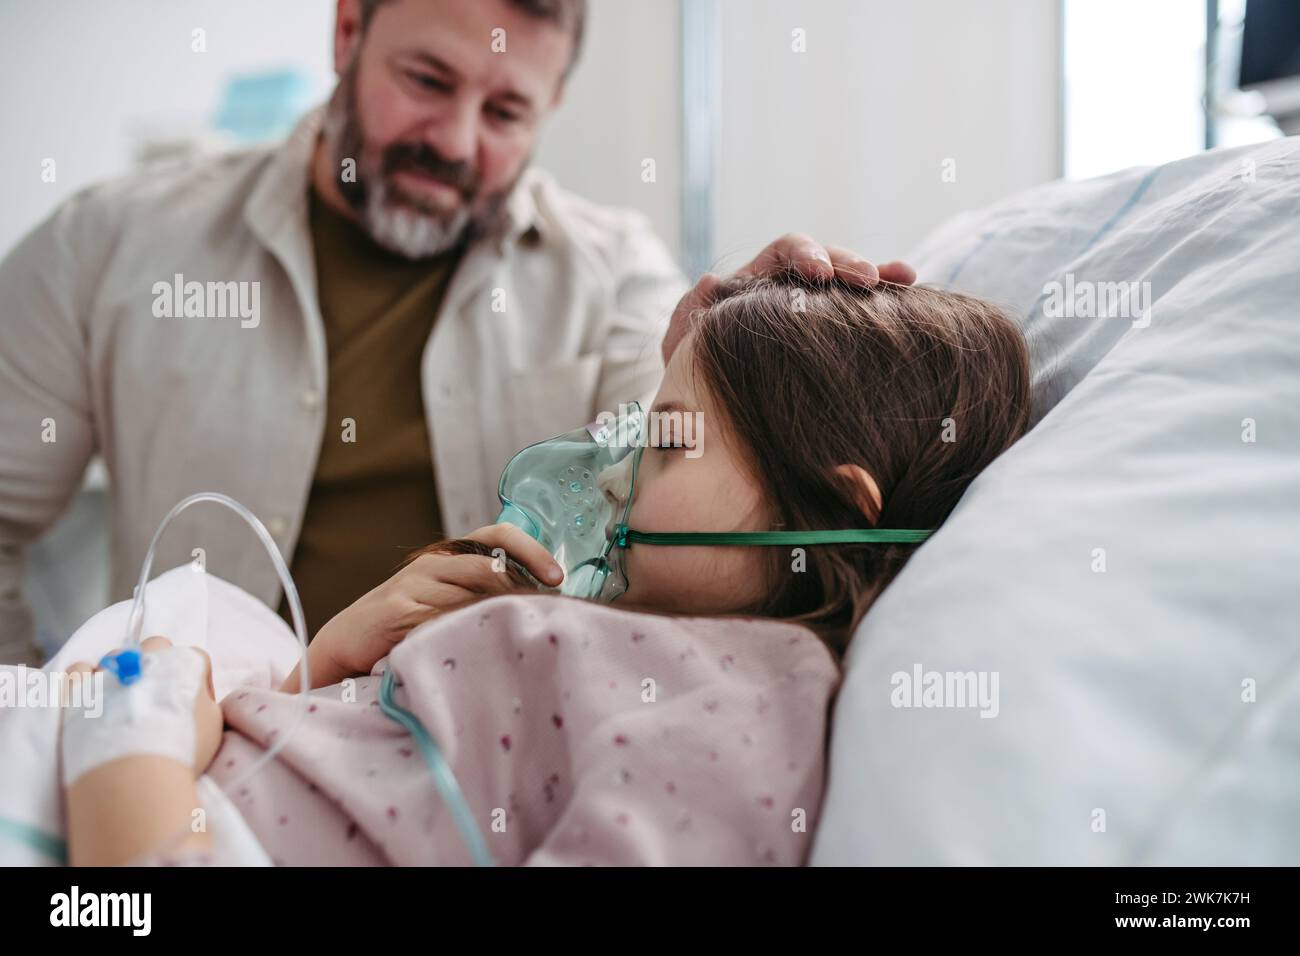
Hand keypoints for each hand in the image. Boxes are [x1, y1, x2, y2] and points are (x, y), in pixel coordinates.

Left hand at [64, 636, 221, 778]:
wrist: (134, 775)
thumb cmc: (182, 750)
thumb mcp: (214, 725)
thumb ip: (206, 702)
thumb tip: (195, 700)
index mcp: (187, 662)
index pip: (196, 660)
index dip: (197, 686)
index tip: (193, 710)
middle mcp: (149, 657)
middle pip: (156, 647)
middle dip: (158, 667)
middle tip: (158, 700)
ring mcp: (111, 671)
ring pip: (117, 657)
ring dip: (121, 674)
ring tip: (122, 705)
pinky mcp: (79, 689)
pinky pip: (79, 670)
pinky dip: (84, 678)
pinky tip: (92, 695)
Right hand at [285, 523, 563, 690]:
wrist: (344, 641)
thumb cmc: (402, 624)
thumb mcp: (441, 600)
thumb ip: (477, 595)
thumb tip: (537, 605)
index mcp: (447, 556)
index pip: (497, 536)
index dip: (531, 551)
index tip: (557, 576)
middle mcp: (432, 564)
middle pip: (492, 569)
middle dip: (523, 594)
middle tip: (546, 619)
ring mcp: (413, 585)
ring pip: (471, 597)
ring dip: (497, 618)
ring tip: (519, 640)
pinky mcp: (397, 611)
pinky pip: (441, 621)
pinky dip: (463, 634)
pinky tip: (479, 650)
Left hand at [663, 233, 916, 361]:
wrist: (714, 424)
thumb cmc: (695, 384)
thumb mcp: (683, 352)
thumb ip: (689, 316)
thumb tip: (710, 280)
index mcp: (757, 283)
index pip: (786, 252)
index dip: (805, 254)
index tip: (818, 274)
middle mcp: (791, 290)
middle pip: (827, 258)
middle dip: (848, 262)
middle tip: (866, 280)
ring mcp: (817, 312)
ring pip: (851, 282)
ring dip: (878, 275)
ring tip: (902, 278)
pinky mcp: (837, 336)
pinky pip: (865, 312)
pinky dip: (888, 301)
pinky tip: (911, 294)